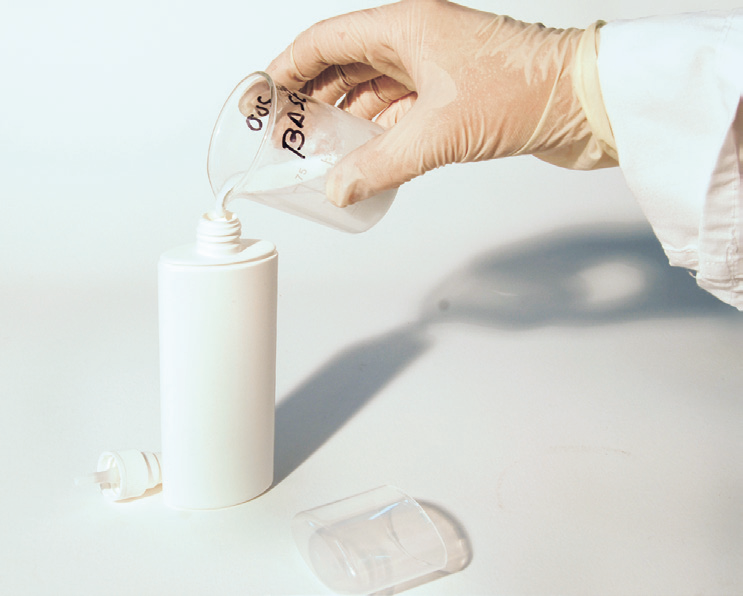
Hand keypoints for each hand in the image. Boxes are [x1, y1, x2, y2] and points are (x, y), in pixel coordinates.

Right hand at [267, 0, 597, 205]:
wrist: (585, 101)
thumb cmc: (526, 90)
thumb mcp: (438, 132)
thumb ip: (380, 164)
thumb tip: (340, 188)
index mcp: (405, 26)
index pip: (327, 40)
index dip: (291, 66)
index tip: (267, 92)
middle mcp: (417, 41)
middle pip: (346, 64)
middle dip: (315, 96)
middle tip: (289, 129)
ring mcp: (436, 67)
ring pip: (374, 89)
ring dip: (347, 118)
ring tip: (321, 148)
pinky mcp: (455, 95)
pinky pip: (401, 111)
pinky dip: (380, 133)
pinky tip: (366, 155)